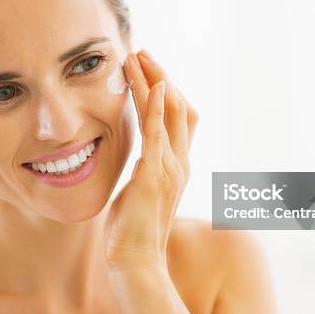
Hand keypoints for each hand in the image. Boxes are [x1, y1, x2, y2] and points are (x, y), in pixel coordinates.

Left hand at [104, 49, 198, 270]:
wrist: (136, 261)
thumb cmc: (133, 230)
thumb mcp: (142, 192)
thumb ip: (146, 170)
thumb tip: (139, 158)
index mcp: (178, 165)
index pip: (181, 118)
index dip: (167, 90)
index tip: (148, 70)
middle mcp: (181, 162)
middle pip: (181, 106)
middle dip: (163, 75)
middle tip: (143, 52)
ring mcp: (172, 167)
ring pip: (171, 111)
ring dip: (154, 79)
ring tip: (137, 56)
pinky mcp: (155, 173)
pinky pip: (158, 130)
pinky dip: (156, 103)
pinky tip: (151, 82)